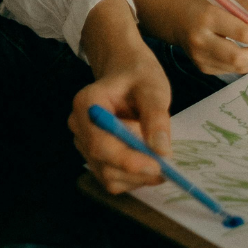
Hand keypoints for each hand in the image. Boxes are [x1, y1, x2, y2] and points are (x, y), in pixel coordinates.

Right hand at [70, 0, 172, 194]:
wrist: (126, 70)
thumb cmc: (139, 75)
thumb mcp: (153, 88)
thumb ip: (156, 117)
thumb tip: (161, 151)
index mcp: (87, 104)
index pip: (100, 144)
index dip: (128, 160)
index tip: (158, 164)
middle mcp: (78, 126)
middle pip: (104, 164)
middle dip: (138, 170)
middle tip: (169, 166)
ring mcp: (84, 143)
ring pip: (108, 176)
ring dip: (138, 176)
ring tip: (161, 157)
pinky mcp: (94, 156)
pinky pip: (112, 177)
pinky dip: (134, 176)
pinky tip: (150, 160)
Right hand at [168, 0, 247, 75]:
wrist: (177, 18)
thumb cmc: (207, 6)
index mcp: (209, 17)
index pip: (241, 32)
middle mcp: (201, 40)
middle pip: (237, 57)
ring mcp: (199, 57)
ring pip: (235, 67)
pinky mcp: (201, 67)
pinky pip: (229, 70)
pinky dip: (245, 65)